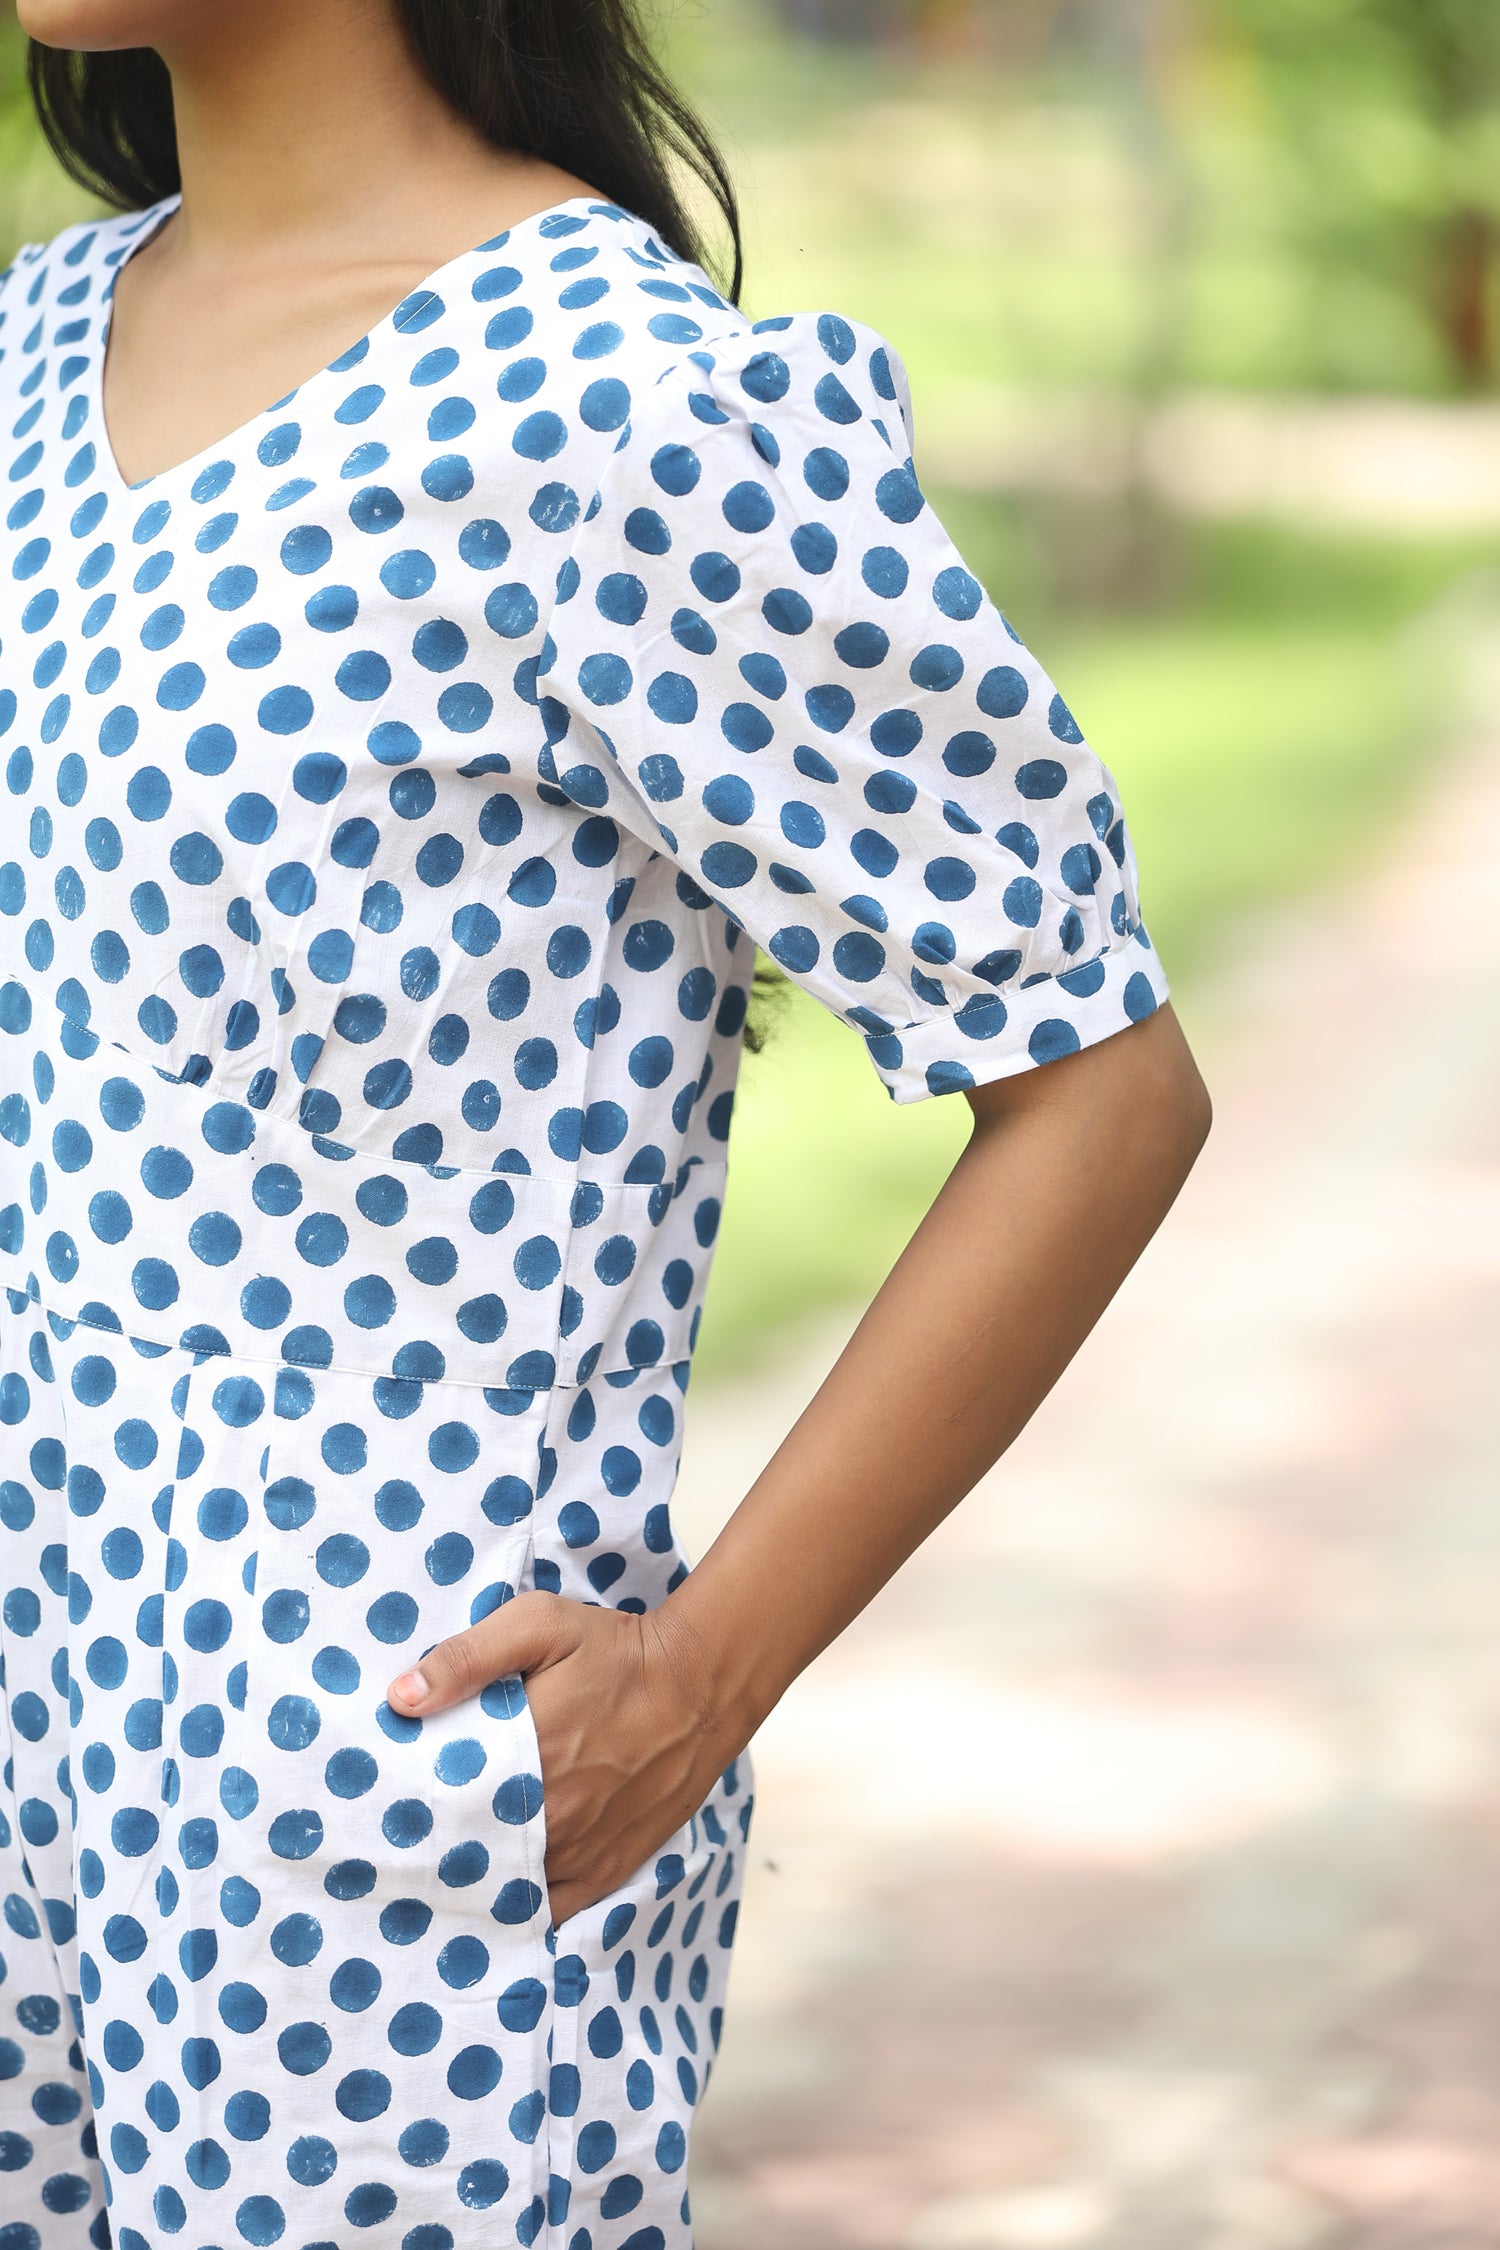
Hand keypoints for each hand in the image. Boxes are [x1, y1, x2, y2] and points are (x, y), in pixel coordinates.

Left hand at [386, 1591, 744, 1926]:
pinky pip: (549, 1911)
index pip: (440, 1807)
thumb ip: (467, 1658)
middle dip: (434, 1850)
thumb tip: (400, 1698)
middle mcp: (549, 1817)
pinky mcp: (609, 1868)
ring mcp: (580, 1850)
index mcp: (522, 1759)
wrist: (701, 1681)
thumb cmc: (616, 1650)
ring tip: (438, 1871)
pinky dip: (519, 1911)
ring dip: (472, 1881)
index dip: (408, 1814)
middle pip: (468, 1853)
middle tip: (399, 1846)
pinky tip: (493, 1900)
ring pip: (503, 1888)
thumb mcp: (539, 1625)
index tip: (384, 1809)